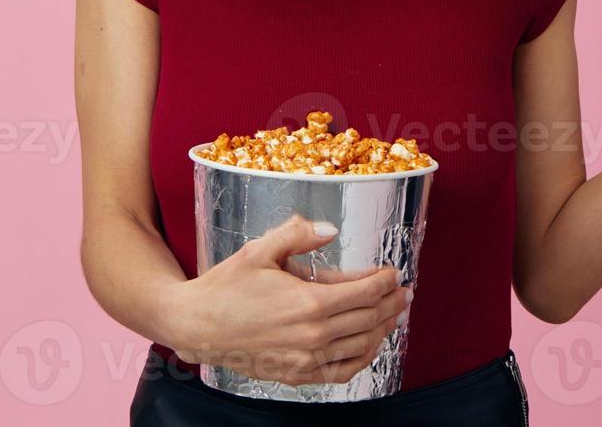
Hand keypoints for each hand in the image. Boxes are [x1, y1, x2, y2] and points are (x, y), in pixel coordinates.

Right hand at [163, 214, 411, 385]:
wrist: (197, 326)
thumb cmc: (227, 286)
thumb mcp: (259, 250)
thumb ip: (297, 235)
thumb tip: (330, 229)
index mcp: (309, 302)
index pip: (364, 292)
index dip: (385, 282)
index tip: (394, 273)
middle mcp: (313, 335)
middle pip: (369, 319)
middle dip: (392, 303)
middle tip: (404, 293)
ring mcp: (306, 359)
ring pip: (361, 346)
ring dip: (383, 329)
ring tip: (393, 316)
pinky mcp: (297, 374)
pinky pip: (341, 371)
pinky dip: (362, 359)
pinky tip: (369, 347)